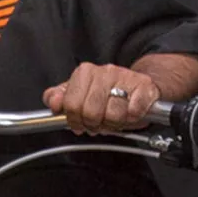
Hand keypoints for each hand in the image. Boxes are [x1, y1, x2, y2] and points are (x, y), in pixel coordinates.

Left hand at [42, 63, 161, 134]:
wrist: (139, 84)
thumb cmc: (107, 92)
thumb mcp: (78, 93)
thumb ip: (59, 97)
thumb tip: (53, 103)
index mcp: (84, 72)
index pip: (71, 105)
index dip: (75, 120)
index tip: (79, 123)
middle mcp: (104, 72)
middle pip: (91, 112)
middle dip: (94, 124)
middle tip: (98, 123)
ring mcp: (125, 78)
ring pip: (113, 115)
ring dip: (114, 123)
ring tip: (114, 118)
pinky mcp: (144, 87)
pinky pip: (134, 111)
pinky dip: (132, 118)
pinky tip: (129, 113)